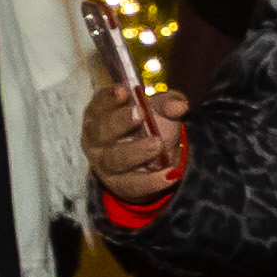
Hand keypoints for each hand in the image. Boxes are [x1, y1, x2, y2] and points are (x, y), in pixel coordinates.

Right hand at [81, 74, 183, 202]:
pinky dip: (152, 181)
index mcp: (100, 115)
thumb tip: (179, 106)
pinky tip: (170, 174)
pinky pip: (133, 185)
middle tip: (140, 114)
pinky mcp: (120, 185)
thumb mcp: (160, 109)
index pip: (98, 105)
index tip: (124, 91)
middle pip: (101, 131)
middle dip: (120, 122)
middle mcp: (96, 140)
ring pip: (115, 160)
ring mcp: (105, 165)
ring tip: (157, 143)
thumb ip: (169, 103)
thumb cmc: (150, 124)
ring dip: (136, 151)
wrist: (157, 158)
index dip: (108, 98)